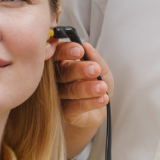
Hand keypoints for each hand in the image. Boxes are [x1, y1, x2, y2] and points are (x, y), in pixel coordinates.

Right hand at [55, 41, 112, 157]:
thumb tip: (87, 46)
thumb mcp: (101, 70)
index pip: (57, 53)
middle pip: (62, 72)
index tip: (79, 50)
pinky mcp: (64, 112)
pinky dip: (90, 102)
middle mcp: (56, 79)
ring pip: (70, 90)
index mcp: (62, 63)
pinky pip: (75, 107)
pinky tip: (102, 99)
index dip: (65, 51)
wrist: (98, 111)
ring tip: (102, 87)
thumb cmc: (96, 85)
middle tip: (95, 69)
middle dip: (79, 70)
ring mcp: (58, 97)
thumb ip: (95, 58)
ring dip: (88, 88)